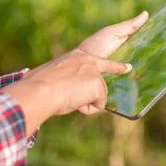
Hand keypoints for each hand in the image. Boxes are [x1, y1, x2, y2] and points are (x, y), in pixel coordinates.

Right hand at [2, 11, 148, 136]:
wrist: (39, 91)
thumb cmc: (36, 86)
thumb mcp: (48, 78)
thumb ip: (60, 80)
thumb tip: (56, 94)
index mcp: (74, 57)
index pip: (93, 59)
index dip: (108, 63)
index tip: (120, 63)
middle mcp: (87, 60)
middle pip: (109, 65)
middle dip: (120, 67)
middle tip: (128, 68)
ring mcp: (95, 72)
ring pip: (97, 95)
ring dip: (83, 102)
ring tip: (68, 99)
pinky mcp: (98, 84)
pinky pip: (97, 105)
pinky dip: (86, 109)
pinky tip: (75, 104)